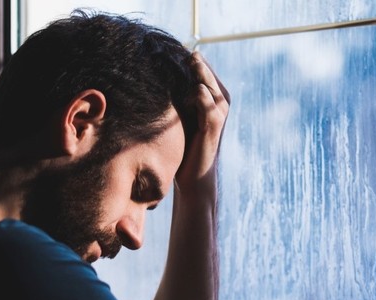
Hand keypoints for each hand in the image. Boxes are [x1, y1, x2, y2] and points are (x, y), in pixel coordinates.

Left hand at [176, 51, 230, 197]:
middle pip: (206, 72)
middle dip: (192, 60)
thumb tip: (155, 79)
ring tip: (184, 58)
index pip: (202, 69)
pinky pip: (206, 101)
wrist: (194, 177)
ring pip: (208, 83)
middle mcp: (220, 101)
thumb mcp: (180, 117)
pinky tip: (186, 87)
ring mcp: (219, 112)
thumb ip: (176, 98)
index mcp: (213, 97)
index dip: (187, 58)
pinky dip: (197, 92)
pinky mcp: (213, 123)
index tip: (168, 48)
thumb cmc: (184, 147)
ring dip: (196, 71)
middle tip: (173, 47)